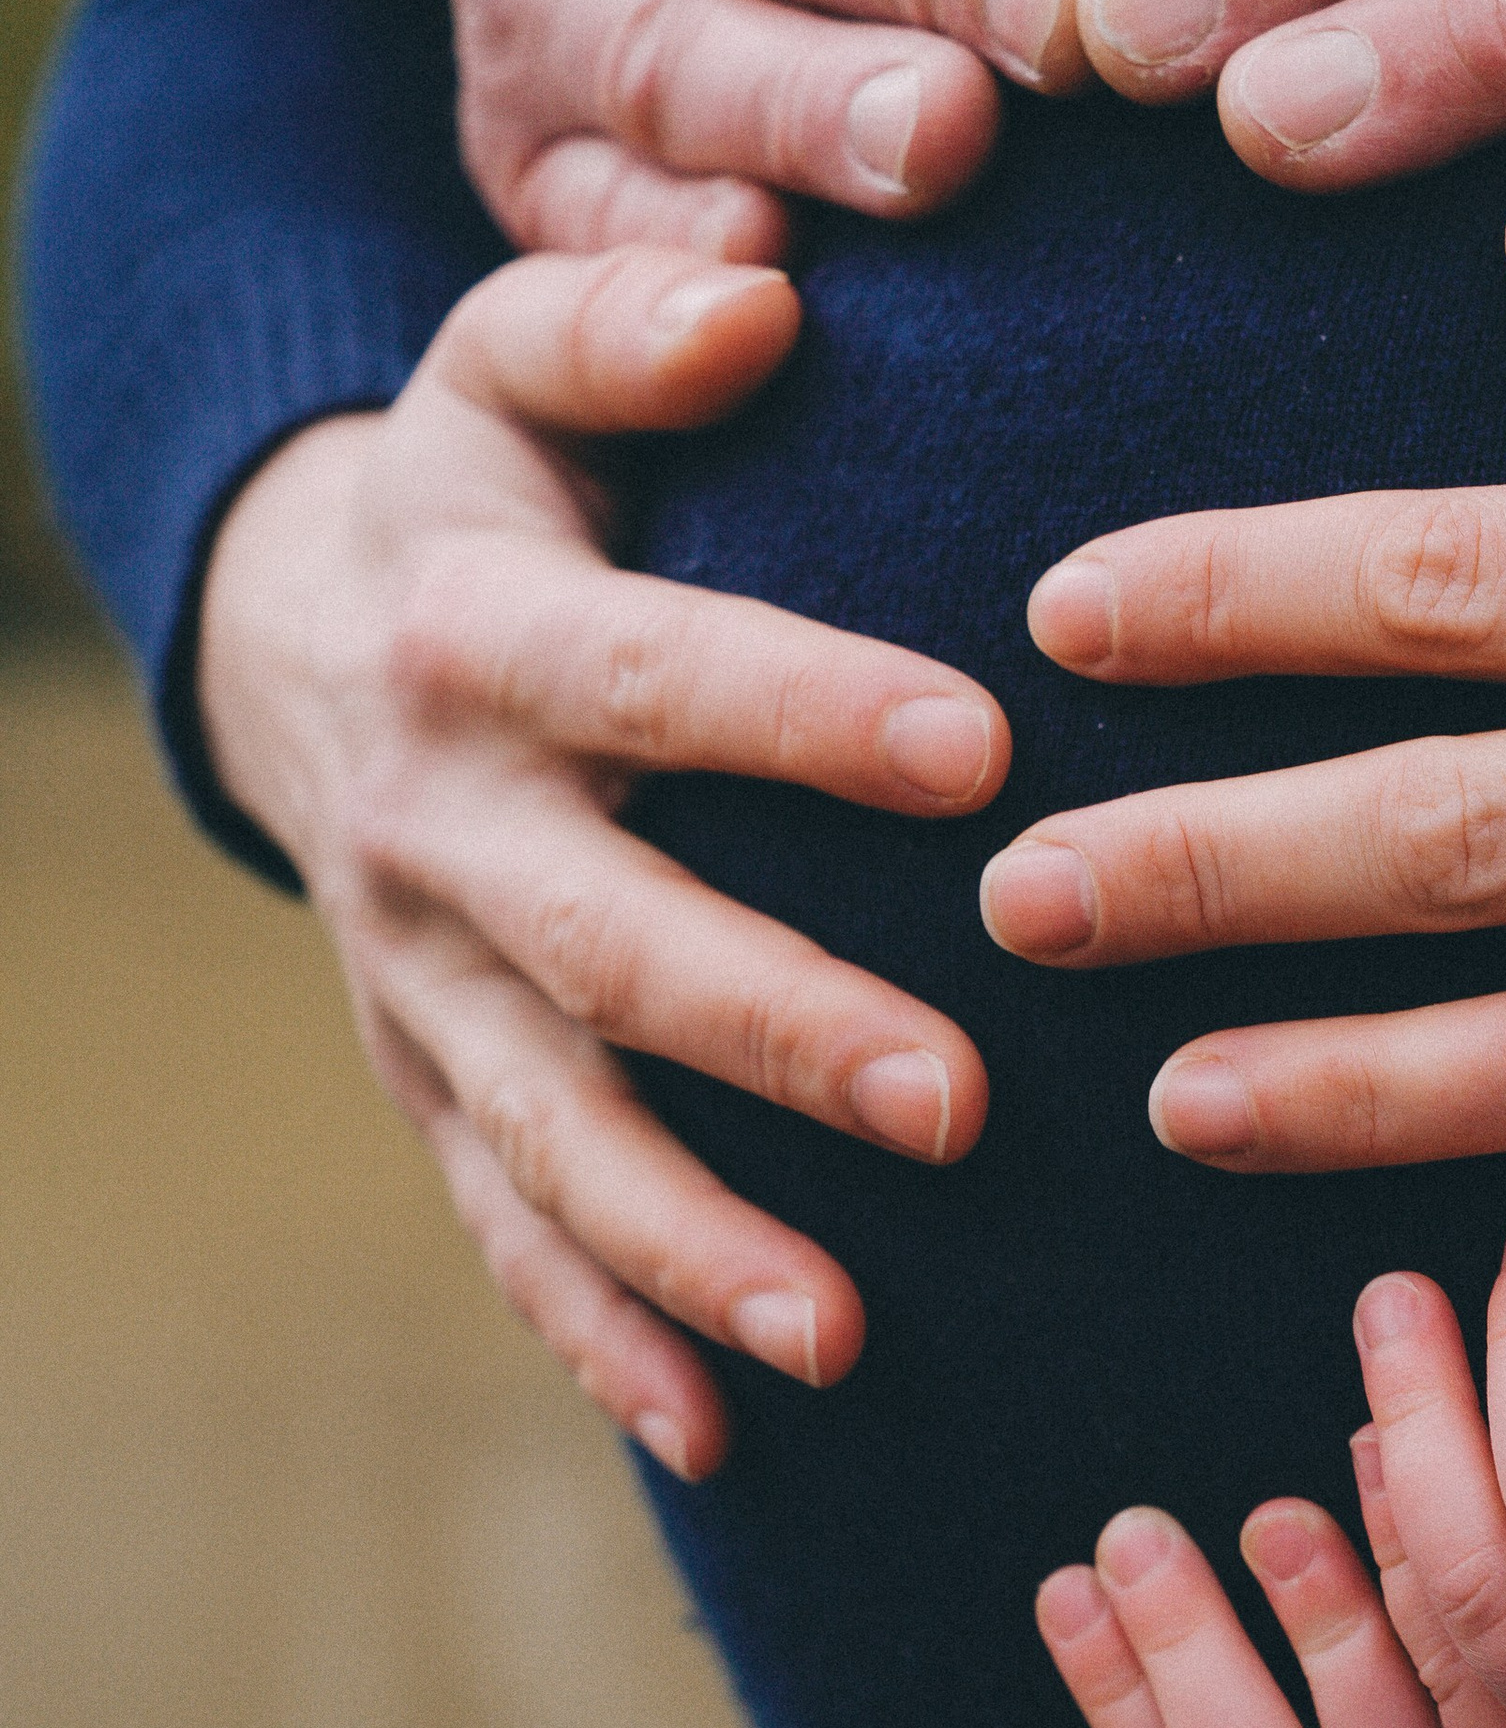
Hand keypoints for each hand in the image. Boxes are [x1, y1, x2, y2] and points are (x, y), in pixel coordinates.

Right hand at [198, 249, 1010, 1478]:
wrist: (303, 644)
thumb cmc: (490, 496)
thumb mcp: (509, 364)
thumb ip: (620, 322)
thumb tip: (757, 294)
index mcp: (475, 636)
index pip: (648, 675)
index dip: (803, 713)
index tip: (980, 753)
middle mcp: (434, 825)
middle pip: (607, 943)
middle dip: (776, 1027)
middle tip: (960, 1100)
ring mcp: (419, 980)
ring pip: (551, 1129)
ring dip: (691, 1236)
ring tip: (843, 1332)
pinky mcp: (426, 1080)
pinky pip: (502, 1226)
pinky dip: (598, 1333)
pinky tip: (717, 1433)